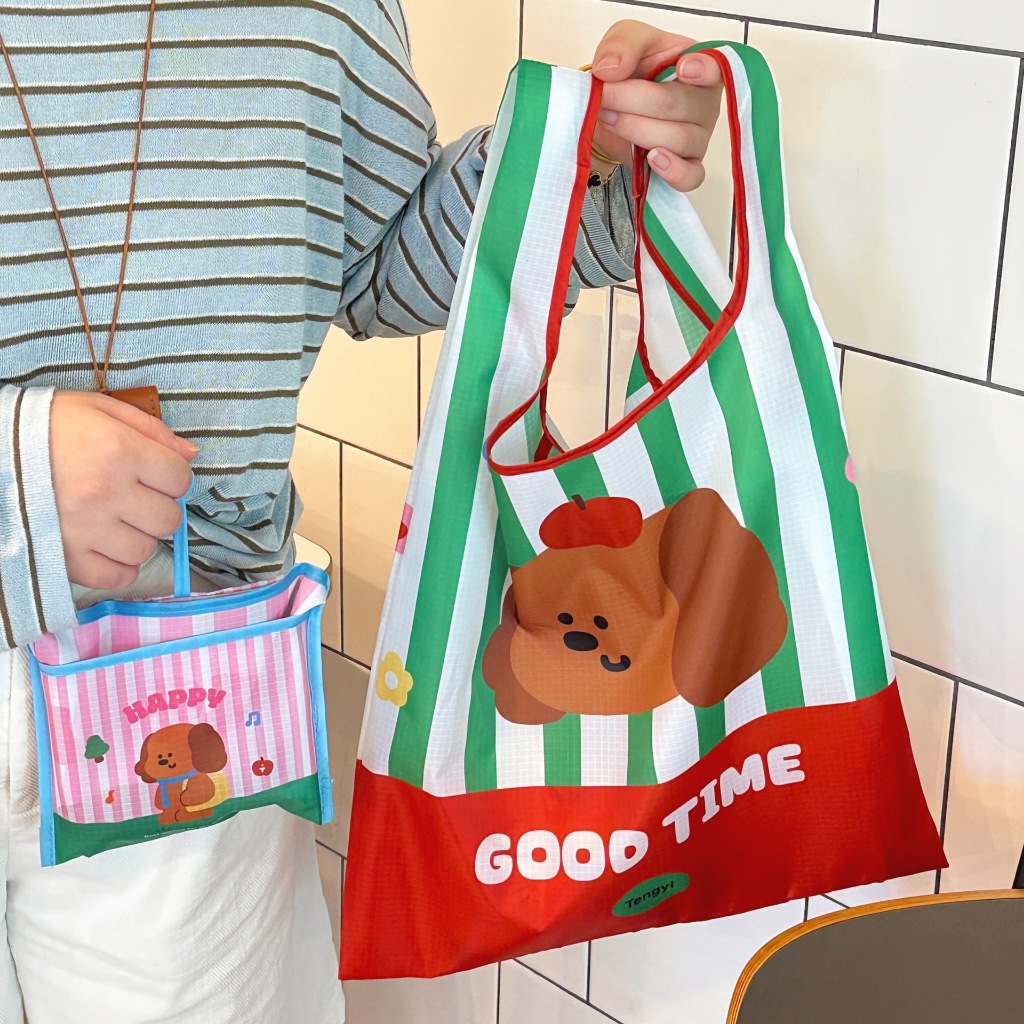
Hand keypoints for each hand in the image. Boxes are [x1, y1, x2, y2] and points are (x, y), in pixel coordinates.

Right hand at [50, 391, 197, 591]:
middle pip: (169, 519)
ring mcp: (86, 530)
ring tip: (113, 520)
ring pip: (145, 550)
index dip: (170, 476)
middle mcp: (107, 493)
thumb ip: (151, 429)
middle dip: (157, 508)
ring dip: (137, 537)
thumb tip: (191, 454)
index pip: (180, 479)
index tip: (152, 473)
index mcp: (119, 451)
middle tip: (133, 498)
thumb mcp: (98, 409)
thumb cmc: (45, 426)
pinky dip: (118, 567)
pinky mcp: (66, 558)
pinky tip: (106, 547)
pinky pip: (116, 578)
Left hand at [589, 20, 723, 191]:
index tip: (683, 69)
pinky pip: (690, 177)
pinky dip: (672, 171)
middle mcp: (705, 104)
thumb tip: (612, 70)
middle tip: (604, 95)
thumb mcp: (624, 40)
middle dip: (632, 100)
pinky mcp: (686, 167)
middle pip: (678, 106)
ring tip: (608, 118)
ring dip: (634, 128)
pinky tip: (652, 159)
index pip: (717, 69)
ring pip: (676, 140)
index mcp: (702, 67)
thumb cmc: (631, 71)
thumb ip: (622, 44)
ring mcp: (698, 139)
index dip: (703, 70)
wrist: (611, 108)